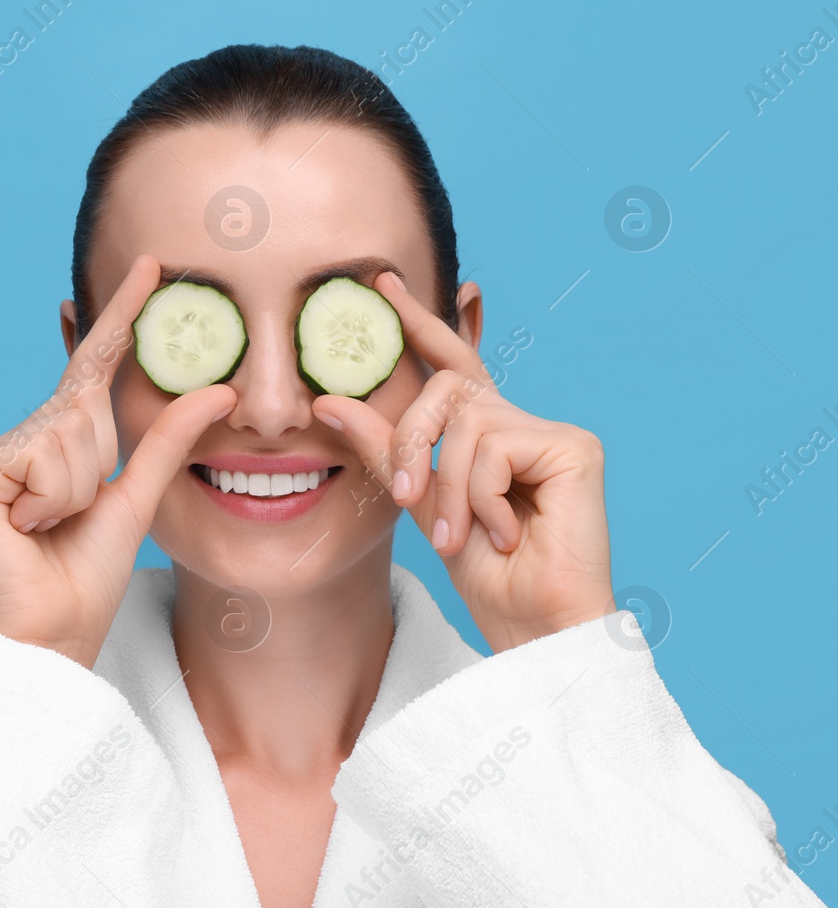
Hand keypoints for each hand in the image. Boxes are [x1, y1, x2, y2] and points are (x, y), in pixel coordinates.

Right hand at [0, 254, 237, 668]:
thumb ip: (170, 440)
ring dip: (74, 489)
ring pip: (66, 433)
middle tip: (68, 517)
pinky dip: (49, 500)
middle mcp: (20, 438)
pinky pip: (41, 459)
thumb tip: (220, 387)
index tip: (151, 265)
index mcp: (59, 440)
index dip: (119, 316)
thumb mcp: (140, 497)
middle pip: (82, 406)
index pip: (93, 365)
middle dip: (94, 464)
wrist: (54, 632)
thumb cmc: (90, 575)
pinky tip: (26, 528)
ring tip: (49, 526)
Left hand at [311, 271, 614, 651]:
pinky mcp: (575, 448)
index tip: (382, 284)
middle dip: (411, 444)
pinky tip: (504, 533)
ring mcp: (553, 432)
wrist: (529, 623)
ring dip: (447, 489)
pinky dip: (481, 498)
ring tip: (458, 535)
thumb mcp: (419, 504)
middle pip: (444, 392)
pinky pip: (494, 450)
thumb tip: (332, 402)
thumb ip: (385, 450)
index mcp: (488, 432)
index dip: (420, 320)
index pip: (451, 361)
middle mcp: (522, 422)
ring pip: (464, 425)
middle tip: (408, 500)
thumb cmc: (483, 573)